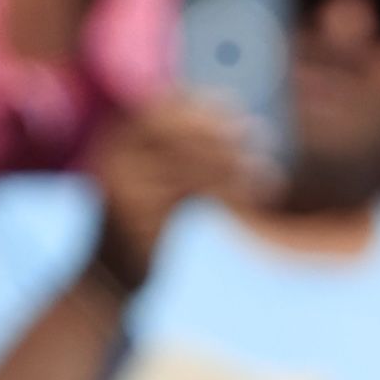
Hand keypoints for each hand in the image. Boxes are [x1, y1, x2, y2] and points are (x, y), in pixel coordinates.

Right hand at [89, 93, 260, 288]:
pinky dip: (227, 196)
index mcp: (113, 140)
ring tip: (269, 173)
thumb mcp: (152, 171)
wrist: (109, 277)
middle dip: (223, 135)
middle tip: (263, 134)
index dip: (197, 106)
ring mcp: (123, 192)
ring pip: (190, 169)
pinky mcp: (139, 222)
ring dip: (235, 168)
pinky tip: (252, 197)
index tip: (234, 106)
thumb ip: (178, 142)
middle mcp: (114, 160)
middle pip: (177, 136)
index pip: (157, 110)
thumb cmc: (141, 218)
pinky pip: (193, 201)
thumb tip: (230, 102)